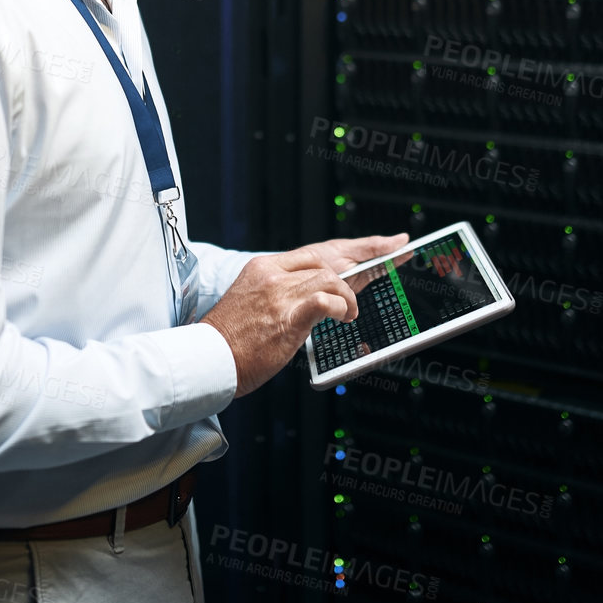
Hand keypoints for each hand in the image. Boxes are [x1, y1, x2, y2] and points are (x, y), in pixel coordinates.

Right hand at [206, 233, 409, 397]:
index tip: (380, 243)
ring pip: (330, 277)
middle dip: (367, 254)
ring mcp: (279, 294)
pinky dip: (341, 305)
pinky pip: (325, 299)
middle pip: (328, 257)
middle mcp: (272, 274)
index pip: (316, 252)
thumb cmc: (231, 341)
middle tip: (396, 250)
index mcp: (264, 268)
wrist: (207, 359)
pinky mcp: (286, 315)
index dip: (351, 247)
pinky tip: (344, 316)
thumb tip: (320, 298)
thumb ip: (284, 295)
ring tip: (351, 314)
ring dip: (349, 296)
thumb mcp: (255, 305)